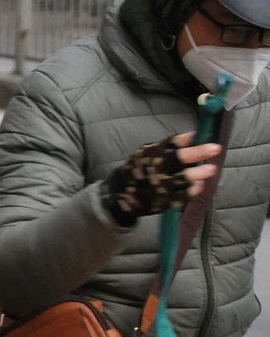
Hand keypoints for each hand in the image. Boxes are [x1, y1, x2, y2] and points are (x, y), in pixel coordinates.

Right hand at [103, 133, 221, 225]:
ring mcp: (158, 186)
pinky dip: (192, 190)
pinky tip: (199, 185)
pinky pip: (181, 196)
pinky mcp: (162, 201)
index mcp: (149, 154)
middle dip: (197, 153)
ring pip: (181, 179)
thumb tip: (194, 135)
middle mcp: (154, 169)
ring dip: (198, 173)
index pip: (168, 144)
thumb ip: (169, 146)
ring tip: (211, 169)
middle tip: (215, 148)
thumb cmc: (139, 169)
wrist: (121, 194)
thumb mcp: (147, 153)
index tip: (200, 135)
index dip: (185, 139)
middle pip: (177, 159)